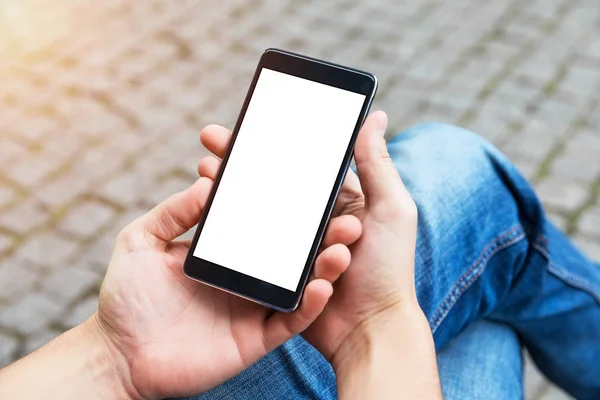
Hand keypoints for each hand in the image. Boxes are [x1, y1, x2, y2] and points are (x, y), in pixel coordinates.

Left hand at [93, 172, 360, 397]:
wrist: (118, 354)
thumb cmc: (126, 297)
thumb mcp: (141, 240)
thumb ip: (173, 211)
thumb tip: (207, 184)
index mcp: (224, 251)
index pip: (261, 223)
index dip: (284, 205)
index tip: (307, 182)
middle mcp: (244, 275)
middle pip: (290, 252)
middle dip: (319, 234)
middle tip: (342, 214)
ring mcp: (252, 306)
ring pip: (299, 283)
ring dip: (324, 265)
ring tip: (342, 245)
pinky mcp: (256, 338)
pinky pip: (289, 319)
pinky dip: (308, 304)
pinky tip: (321, 285)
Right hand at [198, 111, 420, 365]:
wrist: (370, 330)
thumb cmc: (388, 268)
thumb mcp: (391, 209)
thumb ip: (377, 165)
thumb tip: (377, 116)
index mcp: (341, 201)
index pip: (301, 164)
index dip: (271, 143)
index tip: (242, 125)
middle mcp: (317, 221)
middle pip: (273, 185)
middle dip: (240, 163)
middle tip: (209, 147)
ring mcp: (297, 247)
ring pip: (258, 213)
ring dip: (230, 192)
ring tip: (204, 173)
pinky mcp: (281, 271)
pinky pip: (254, 246)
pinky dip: (232, 229)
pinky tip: (210, 213)